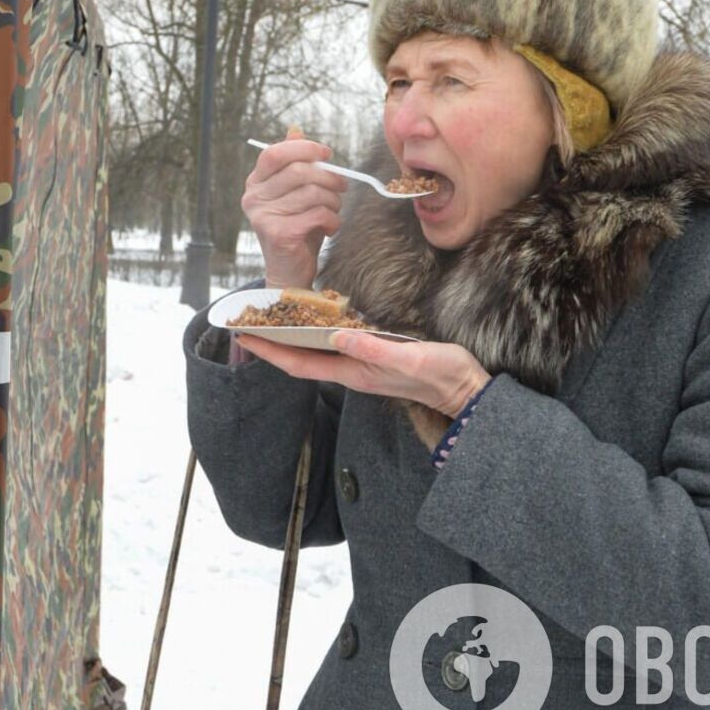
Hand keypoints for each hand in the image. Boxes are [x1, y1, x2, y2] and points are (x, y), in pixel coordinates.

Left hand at [238, 331, 491, 416]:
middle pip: (300, 358)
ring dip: (291, 338)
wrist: (464, 389)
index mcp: (353, 373)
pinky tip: (313, 321)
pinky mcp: (373, 357)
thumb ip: (373, 348)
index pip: (299, 364)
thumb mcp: (408, 358)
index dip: (270, 351)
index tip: (245, 336)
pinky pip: (333, 345)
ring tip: (270, 319)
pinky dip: (316, 333)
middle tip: (248, 321)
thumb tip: (337, 335)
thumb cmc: (440, 375)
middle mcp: (350, 371)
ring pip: (314, 352)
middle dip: (272, 342)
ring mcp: (361, 366)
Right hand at [243, 126, 346, 288]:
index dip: (304, 149)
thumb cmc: (296, 228)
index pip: (274, 153)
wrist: (290, 271)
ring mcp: (263, 216)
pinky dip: (333, 220)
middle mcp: (254, 198)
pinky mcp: (279, 233)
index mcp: (255, 183)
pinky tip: (330, 227)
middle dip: (329, 176)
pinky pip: (317, 214)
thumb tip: (295, 130)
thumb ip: (293, 163)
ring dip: (333, 201)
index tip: (326, 154)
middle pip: (299, 170)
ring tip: (334, 211)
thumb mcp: (295, 192)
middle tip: (342, 186)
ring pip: (312, 193)